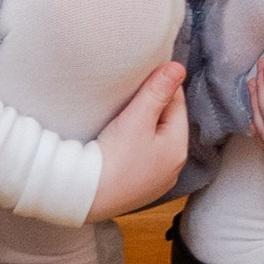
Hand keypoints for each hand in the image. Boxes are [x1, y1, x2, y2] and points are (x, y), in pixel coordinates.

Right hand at [91, 59, 189, 217]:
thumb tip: (178, 67)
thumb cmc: (114, 157)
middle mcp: (173, 168)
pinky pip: (143, 159)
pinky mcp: (138, 190)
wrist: (85, 197)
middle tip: (132, 92)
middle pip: (167, 124)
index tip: (147, 73)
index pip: (178, 105)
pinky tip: (120, 142)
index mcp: (178, 149)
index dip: (163, 85)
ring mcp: (156, 182)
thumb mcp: (137, 117)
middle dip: (154, 107)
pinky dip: (135, 147)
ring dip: (144, 127)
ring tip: (125, 115)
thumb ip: (158, 90)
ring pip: (155, 142)